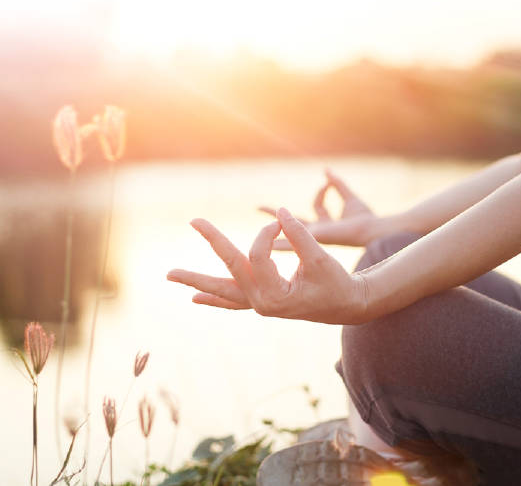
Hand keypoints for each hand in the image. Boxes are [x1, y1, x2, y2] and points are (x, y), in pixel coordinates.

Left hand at [166, 208, 369, 324]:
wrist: (348, 305)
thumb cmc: (336, 282)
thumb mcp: (320, 257)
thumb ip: (299, 234)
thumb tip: (279, 214)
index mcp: (274, 296)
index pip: (257, 255)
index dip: (268, 233)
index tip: (282, 221)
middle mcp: (261, 304)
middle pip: (225, 277)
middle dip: (203, 259)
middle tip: (185, 237)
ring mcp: (259, 305)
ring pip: (223, 292)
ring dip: (197, 281)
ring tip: (171, 275)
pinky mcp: (263, 302)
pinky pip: (233, 301)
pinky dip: (215, 299)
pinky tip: (195, 299)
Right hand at [260, 169, 377, 248]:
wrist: (370, 230)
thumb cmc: (365, 218)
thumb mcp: (348, 197)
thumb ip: (337, 184)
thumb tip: (326, 170)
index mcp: (327, 222)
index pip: (317, 205)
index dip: (322, 191)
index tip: (328, 180)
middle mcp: (318, 231)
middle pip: (293, 222)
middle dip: (277, 215)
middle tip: (258, 206)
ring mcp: (314, 236)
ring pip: (288, 232)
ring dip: (272, 226)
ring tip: (256, 219)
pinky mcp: (313, 239)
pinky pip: (293, 243)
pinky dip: (281, 245)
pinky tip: (267, 247)